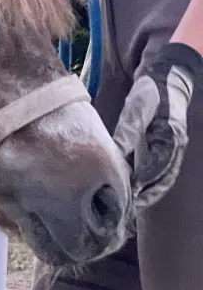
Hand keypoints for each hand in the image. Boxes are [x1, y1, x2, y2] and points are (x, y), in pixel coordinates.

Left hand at [112, 42, 202, 209]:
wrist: (166, 75)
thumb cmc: (153, 90)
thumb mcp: (138, 107)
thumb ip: (128, 131)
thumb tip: (117, 153)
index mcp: (170, 138)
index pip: (157, 170)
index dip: (142, 186)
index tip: (127, 200)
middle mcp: (174, 146)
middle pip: (161, 180)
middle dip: (145, 197)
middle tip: (125, 214)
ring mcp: (171, 148)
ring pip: (161, 179)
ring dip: (146, 194)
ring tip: (129, 210)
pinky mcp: (164, 147)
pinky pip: (159, 171)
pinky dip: (148, 184)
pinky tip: (133, 193)